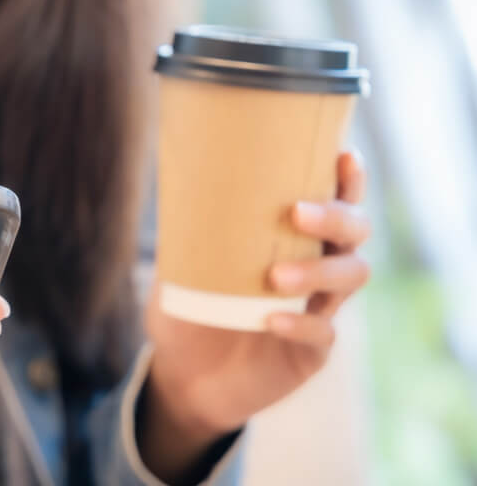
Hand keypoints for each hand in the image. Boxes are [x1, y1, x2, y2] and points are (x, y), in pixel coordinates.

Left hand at [140, 150, 371, 481]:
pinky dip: (302, 323)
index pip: (333, 200)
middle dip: (336, 216)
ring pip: (352, 276)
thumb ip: (187, 233)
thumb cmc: (188, 310)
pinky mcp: (313, 351)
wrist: (184, 376)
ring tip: (275, 276)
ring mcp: (320, 308)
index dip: (347, 178)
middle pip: (356, 232)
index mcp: (292, 238)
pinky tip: (272, 321)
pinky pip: (323, 332)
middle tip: (296, 213)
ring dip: (318, 270)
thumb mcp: (181, 267)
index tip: (344, 155)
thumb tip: (176, 184)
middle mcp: (317, 266)